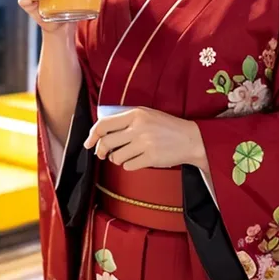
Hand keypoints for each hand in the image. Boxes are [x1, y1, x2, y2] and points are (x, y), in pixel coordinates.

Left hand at [83, 107, 207, 171]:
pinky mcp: (151, 157)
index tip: (88, 142)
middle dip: (101, 151)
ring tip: (126, 155)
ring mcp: (144, 143)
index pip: (104, 124)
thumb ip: (126, 119)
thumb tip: (102, 130)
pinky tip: (138, 159)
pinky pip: (128, 166)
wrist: (190, 138)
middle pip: (106, 142)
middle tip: (102, 154)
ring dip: (117, 158)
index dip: (92, 135)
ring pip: (116, 156)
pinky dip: (129, 165)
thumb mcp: (146, 114)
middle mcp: (138, 127)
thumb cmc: (165, 126)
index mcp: (135, 114)